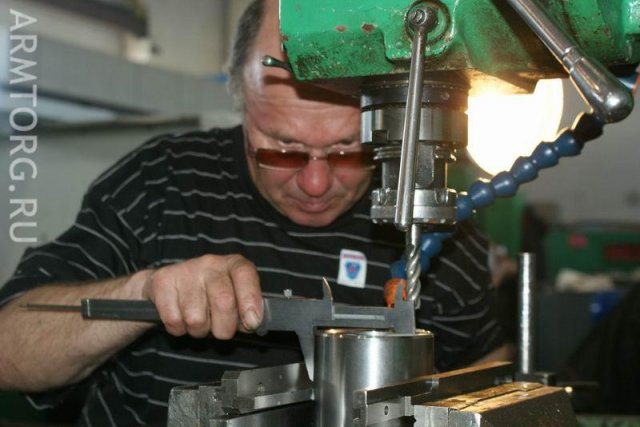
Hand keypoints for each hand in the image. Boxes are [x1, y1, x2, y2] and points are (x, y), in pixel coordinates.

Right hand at [141, 254, 262, 338]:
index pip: (245, 275)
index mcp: (232, 264)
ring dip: (199, 330)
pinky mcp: (162, 282)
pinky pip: (174, 321)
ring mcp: (185, 270)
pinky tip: (182, 318)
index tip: (252, 322)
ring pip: (196, 318)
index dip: (251, 300)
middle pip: (223, 301)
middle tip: (221, 332)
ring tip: (199, 321)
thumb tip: (253, 323)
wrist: (168, 283)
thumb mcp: (232, 296)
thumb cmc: (208, 294)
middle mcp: (210, 263)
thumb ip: (246, 309)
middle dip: (225, 328)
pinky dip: (179, 329)